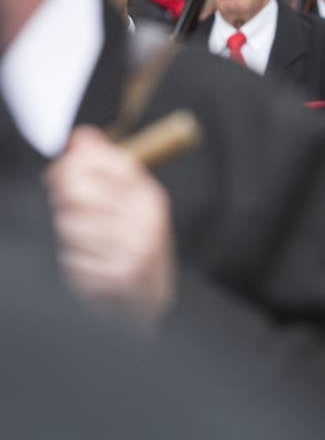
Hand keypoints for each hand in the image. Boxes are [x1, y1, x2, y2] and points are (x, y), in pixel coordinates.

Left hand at [45, 126, 175, 325]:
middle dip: (62, 198)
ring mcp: (131, 249)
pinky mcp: (114, 276)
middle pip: (79, 188)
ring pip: (68, 224)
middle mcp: (145, 220)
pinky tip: (88, 266)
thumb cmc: (133, 248)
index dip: (73, 162)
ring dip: (66, 235)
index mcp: (149, 198)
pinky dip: (72, 262)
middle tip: (66, 209)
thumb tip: (82, 136)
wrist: (148, 302)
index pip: (107, 161)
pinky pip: (70, 257)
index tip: (60, 174)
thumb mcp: (129, 204)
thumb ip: (105, 169)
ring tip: (84, 244)